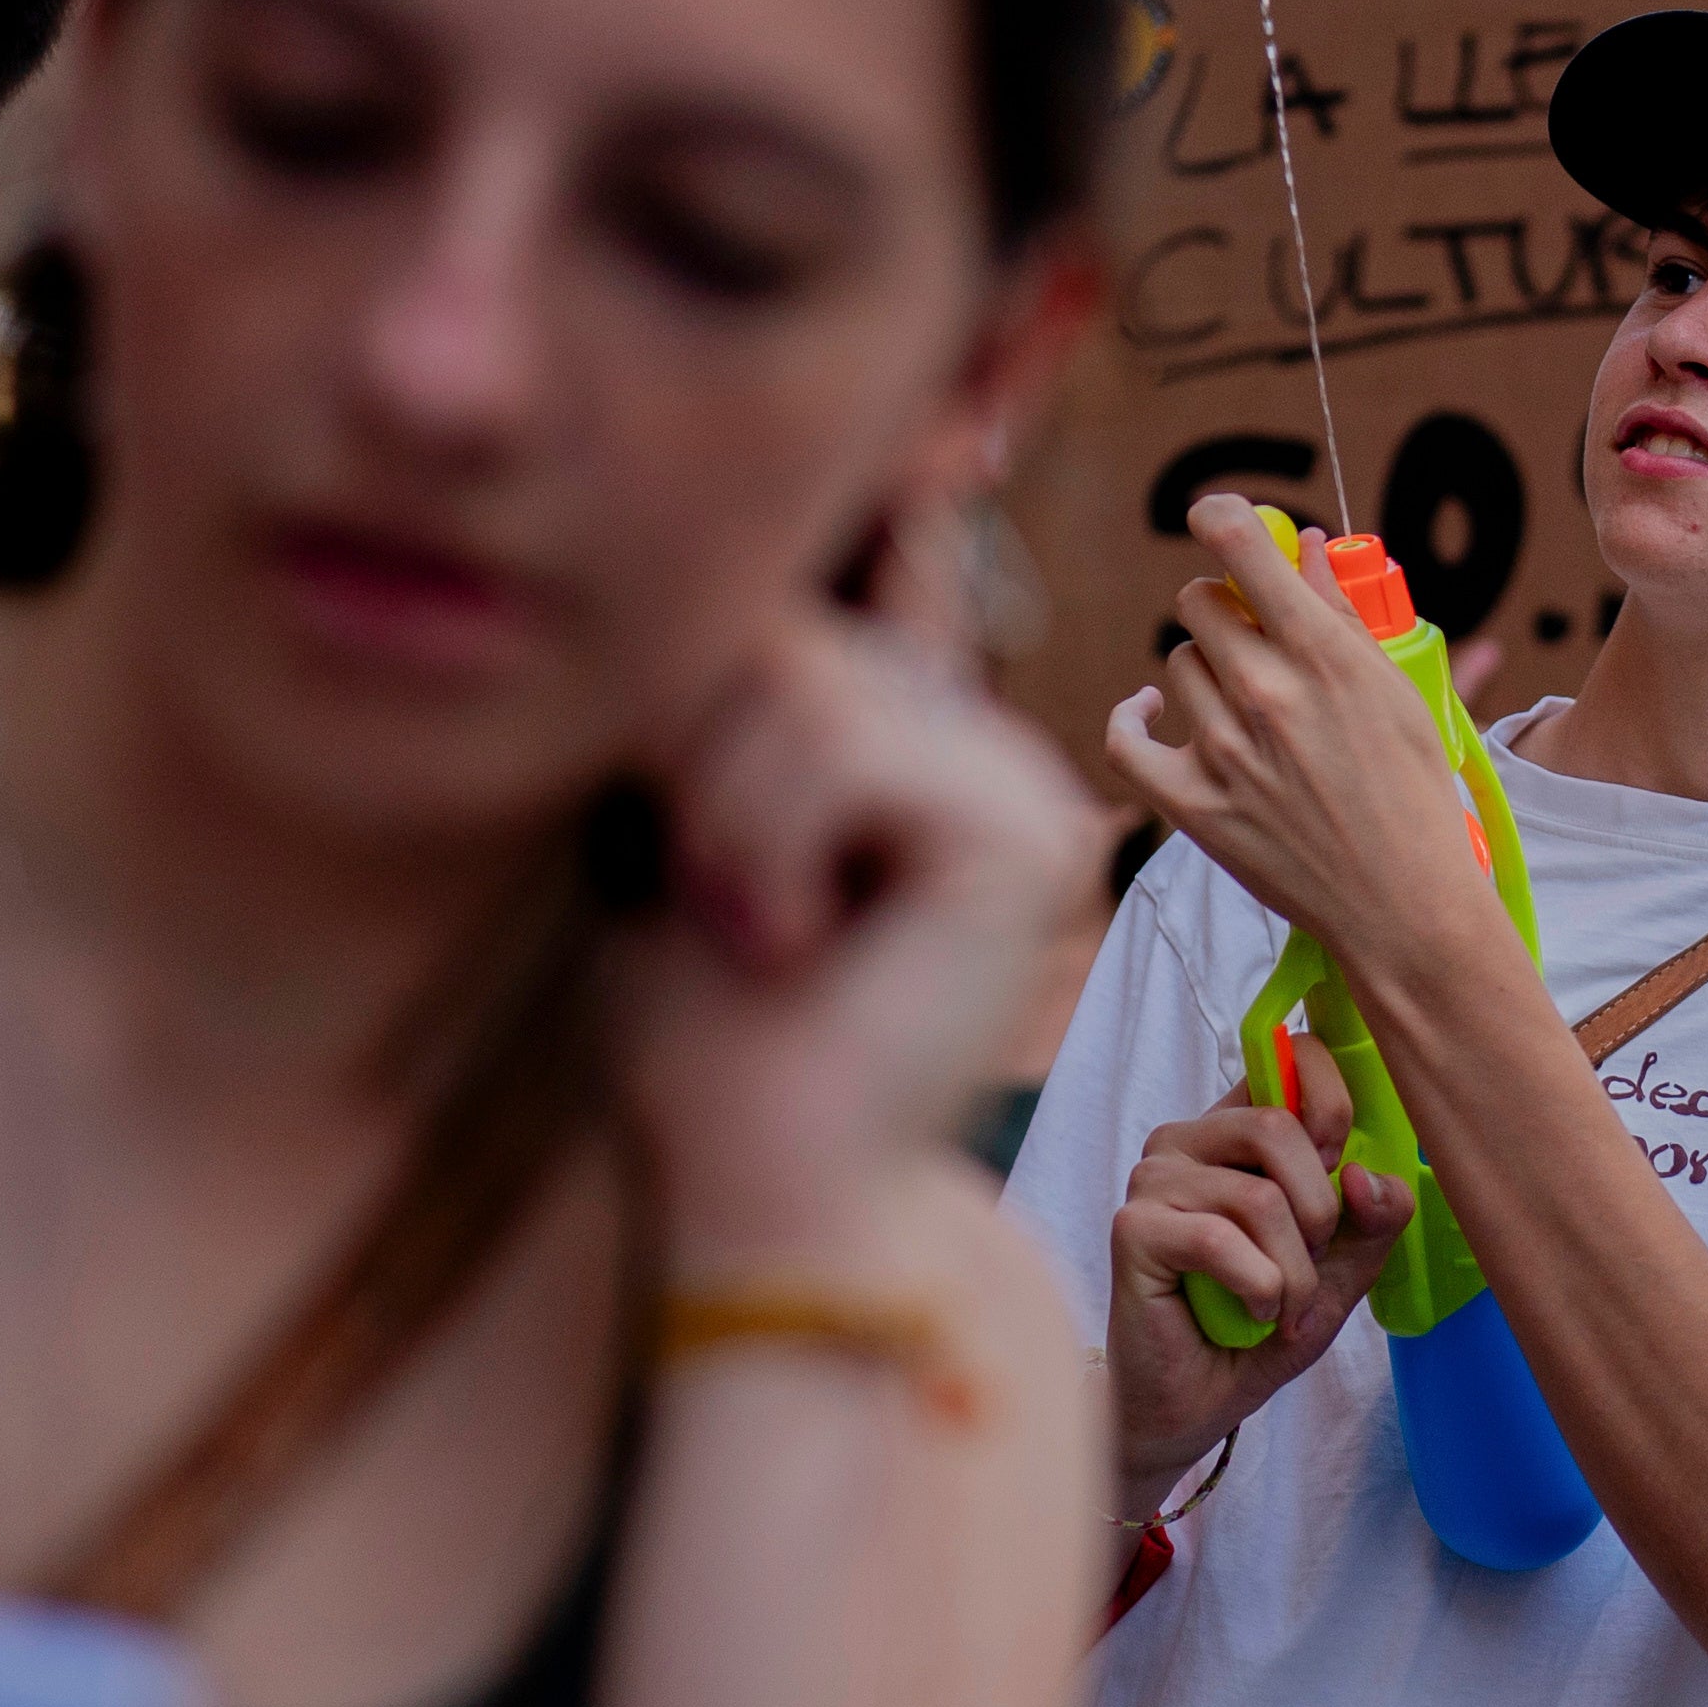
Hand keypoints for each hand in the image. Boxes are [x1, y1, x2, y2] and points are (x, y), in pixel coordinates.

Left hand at [618, 608, 1103, 1276]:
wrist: (763, 1186)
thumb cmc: (702, 1027)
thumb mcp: (680, 811)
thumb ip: (722, 682)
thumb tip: (795, 520)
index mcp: (913, 734)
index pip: (845, 586)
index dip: (826, 565)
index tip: (873, 552)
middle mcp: (979, 742)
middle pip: (798, 631)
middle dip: (698, 757)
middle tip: (709, 897)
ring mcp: (1018, 782)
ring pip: (815, 687)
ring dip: (726, 817)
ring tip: (755, 929)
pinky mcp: (1028, 834)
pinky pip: (854, 751)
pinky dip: (774, 844)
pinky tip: (796, 940)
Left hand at [1100, 497, 1498, 981]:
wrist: (1404, 906)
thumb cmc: (1414, 798)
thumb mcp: (1396, 693)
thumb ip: (1341, 615)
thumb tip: (1304, 547)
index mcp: (1324, 656)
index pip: (1241, 549)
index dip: (1220, 517)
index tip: (1218, 516)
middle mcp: (1266, 695)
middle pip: (1199, 603)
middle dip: (1224, 608)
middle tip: (1254, 637)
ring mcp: (1223, 751)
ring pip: (1177, 664)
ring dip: (1204, 671)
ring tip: (1244, 704)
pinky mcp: (1192, 804)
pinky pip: (1126, 739)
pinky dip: (1134, 718)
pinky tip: (1152, 710)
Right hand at [1102, 1035, 1413, 1515]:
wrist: (1194, 1403)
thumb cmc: (1259, 1325)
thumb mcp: (1340, 1271)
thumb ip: (1372, 1221)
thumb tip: (1371, 1179)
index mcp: (1237, 1129)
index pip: (1289, 1056)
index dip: (1334, 1103)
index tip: (1344, 1167)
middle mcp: (1188, 1140)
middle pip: (1280, 1127)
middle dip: (1321, 1213)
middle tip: (1311, 1267)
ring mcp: (1153, 1180)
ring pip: (1259, 1197)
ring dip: (1293, 1273)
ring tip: (1280, 1308)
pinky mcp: (1134, 1228)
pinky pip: (1220, 1242)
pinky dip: (1258, 1289)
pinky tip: (1249, 1312)